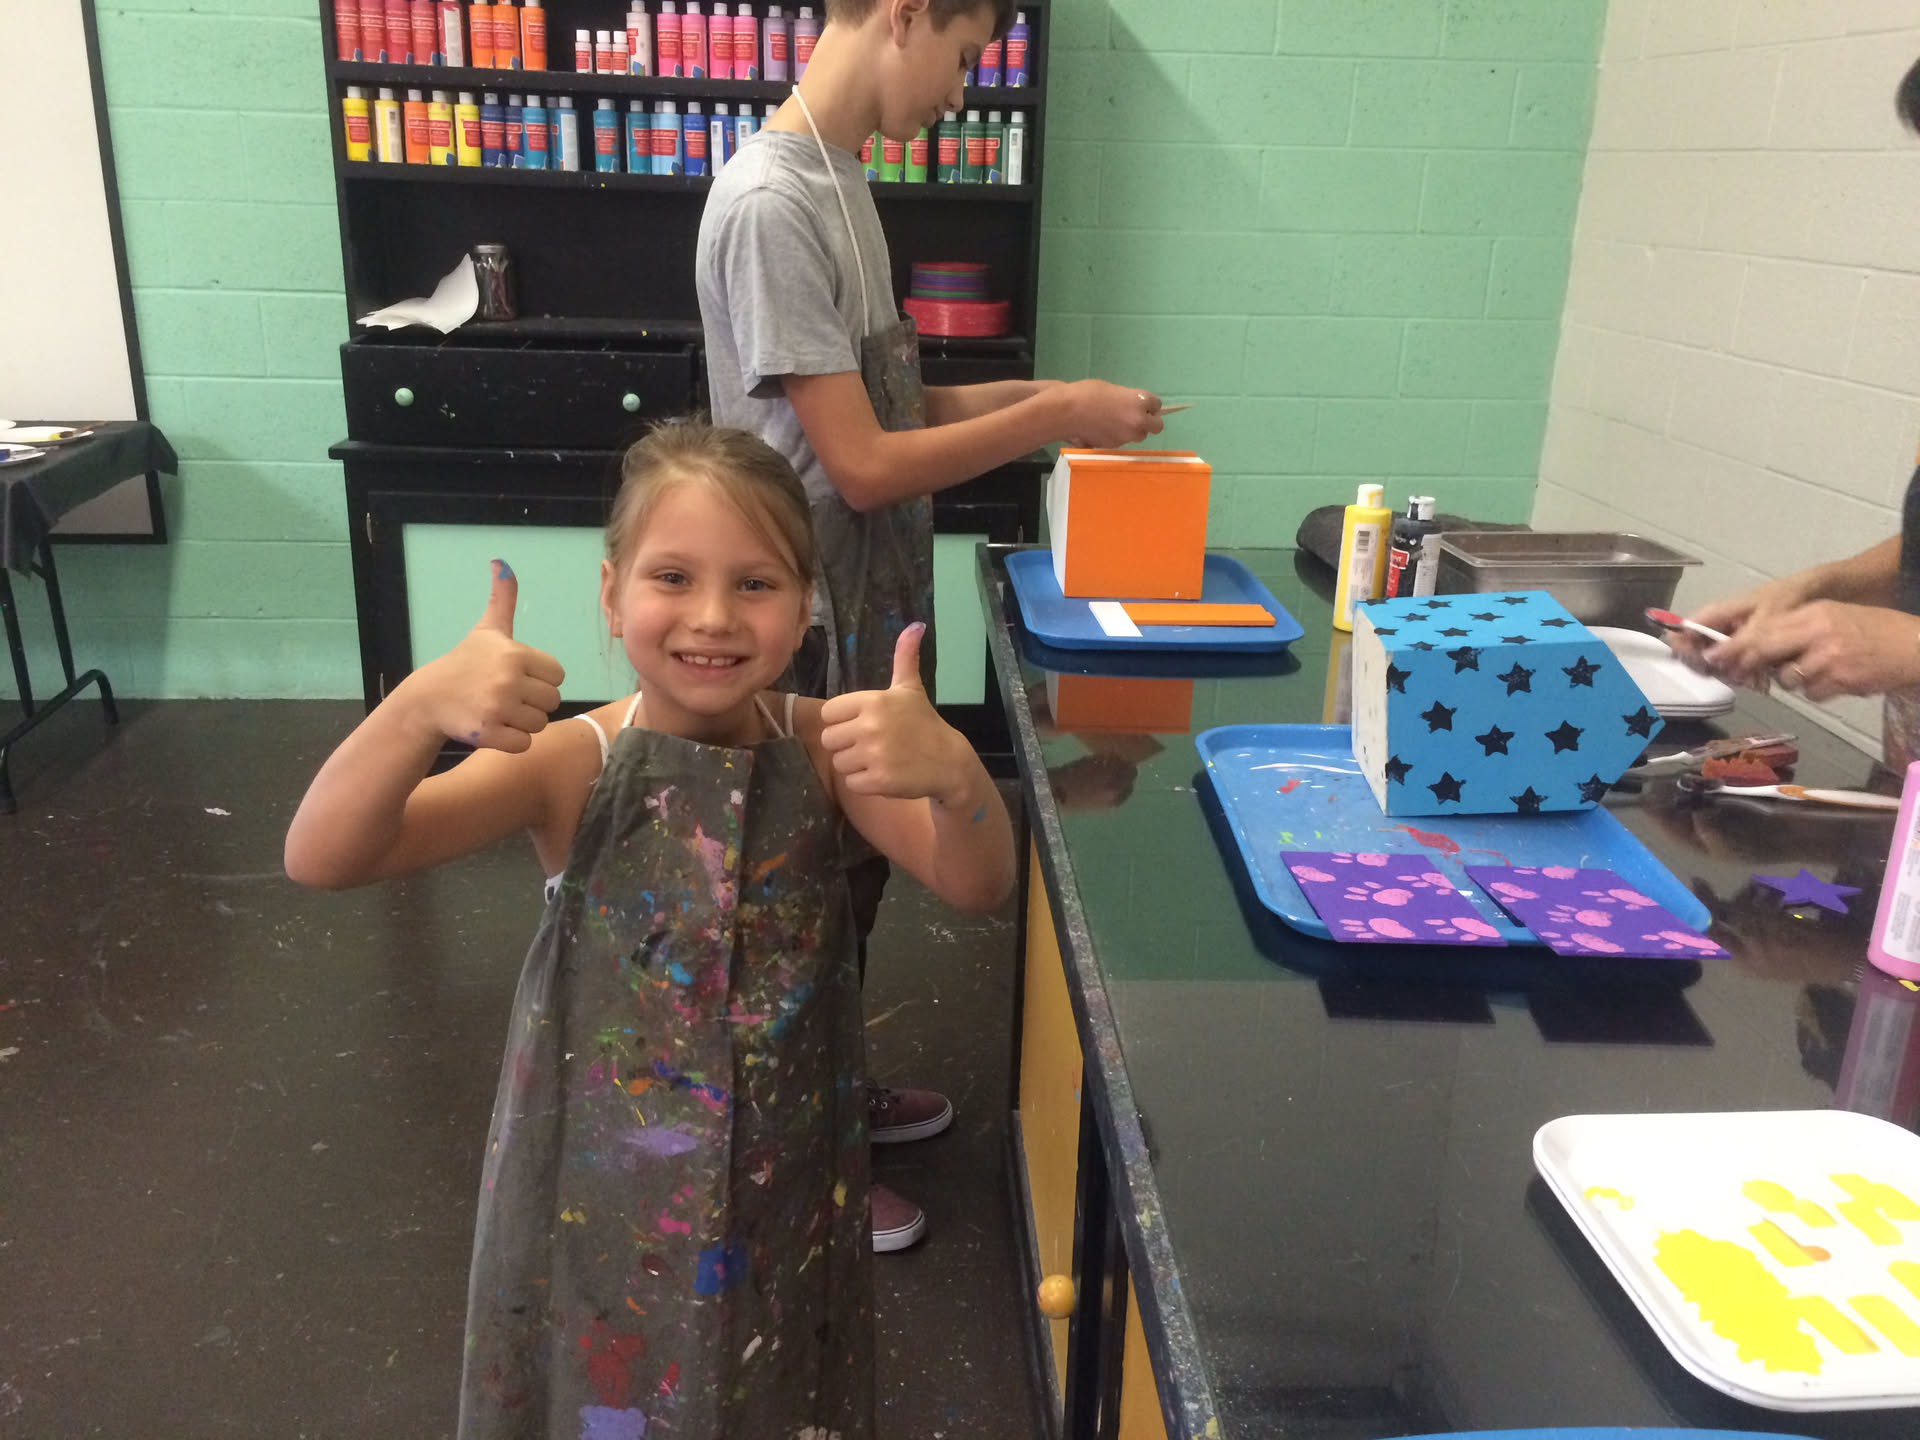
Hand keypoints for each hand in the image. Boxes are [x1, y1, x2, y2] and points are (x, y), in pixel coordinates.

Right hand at [400, 560, 565, 751]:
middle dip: (532, 703)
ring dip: (522, 722)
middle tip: (505, 697)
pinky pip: (523, 744)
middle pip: (551, 702)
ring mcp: (498, 707)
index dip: (540, 679)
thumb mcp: (487, 630)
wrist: (429, 699)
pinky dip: (511, 741)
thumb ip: (502, 599)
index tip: (515, 677)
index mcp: (516, 654)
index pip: (557, 676)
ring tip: (498, 711)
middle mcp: (509, 679)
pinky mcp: (489, 733)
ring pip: (539, 724)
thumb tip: (501, 561)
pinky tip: (493, 727)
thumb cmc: (465, 663)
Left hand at [819, 623, 966, 801]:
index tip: (863, 724)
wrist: (949, 762)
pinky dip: (865, 783)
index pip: (828, 713)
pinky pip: (851, 783)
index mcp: (873, 701)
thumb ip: (905, 657)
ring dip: (855, 765)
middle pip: (830, 739)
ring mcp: (874, 754)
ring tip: (879, 759)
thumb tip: (915, 625)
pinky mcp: (878, 780)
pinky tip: (884, 775)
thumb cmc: (924, 723)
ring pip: (839, 763)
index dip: (843, 721)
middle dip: (847, 744)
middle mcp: (870, 726)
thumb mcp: (911, 688)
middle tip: (871, 745)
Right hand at [1060, 380, 1165, 448]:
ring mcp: (1127, 436)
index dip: (1149, 405)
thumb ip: (1127, 400)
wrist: (1066, 412)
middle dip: (1148, 422)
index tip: (1141, 404)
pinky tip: (1103, 429)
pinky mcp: (1115, 446)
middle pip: (1156, 426)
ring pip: (1139, 435)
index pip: (1157, 405)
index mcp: (1140, 401)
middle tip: (1135, 417)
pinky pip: (1123, 441)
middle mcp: (1139, 421)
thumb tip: (1132, 408)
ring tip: (1115, 423)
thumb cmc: (1087, 393)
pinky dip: (1117, 436)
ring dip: (1133, 430)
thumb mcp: (1112, 390)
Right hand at [1667, 575, 1812, 671]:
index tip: (1699, 663)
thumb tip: (1709, 658)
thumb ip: (1739, 640)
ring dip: (1734, 674)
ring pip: (1721, 662)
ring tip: (1755, 681)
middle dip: (1714, 667)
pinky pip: (1741, 666)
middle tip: (1735, 677)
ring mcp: (1738, 638)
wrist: (1823, 593)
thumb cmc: (1791, 598)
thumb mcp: (1766, 619)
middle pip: (1700, 650)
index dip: (1683, 647)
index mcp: (1720, 612)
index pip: (1686, 628)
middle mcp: (1724, 625)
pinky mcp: (1753, 649)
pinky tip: (1763, 682)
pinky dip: (1749, 675)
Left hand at [1703, 600, 1919, 700]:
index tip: (1713, 656)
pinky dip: (1818, 692)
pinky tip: (1837, 681)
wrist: (1914, 648)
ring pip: (1787, 678)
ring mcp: (1828, 656)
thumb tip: (1755, 649)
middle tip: (1737, 673)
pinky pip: (1810, 693)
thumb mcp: (1834, 618)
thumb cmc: (1874, 631)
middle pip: (1764, 650)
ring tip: (1820, 670)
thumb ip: (1797, 630)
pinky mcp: (1839, 680)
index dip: (1736, 646)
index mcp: (1814, 613)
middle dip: (1747, 664)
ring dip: (1794, 680)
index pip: (1764, 629)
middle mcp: (1818, 631)